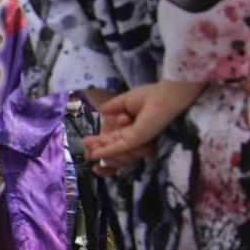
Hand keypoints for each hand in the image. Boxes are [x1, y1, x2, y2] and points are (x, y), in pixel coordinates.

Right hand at [85, 80, 205, 175]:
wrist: (163, 96)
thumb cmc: (149, 96)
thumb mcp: (124, 101)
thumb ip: (112, 107)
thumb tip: (99, 111)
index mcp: (129, 128)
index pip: (112, 142)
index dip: (100, 148)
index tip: (87, 148)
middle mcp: (131, 136)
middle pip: (112, 150)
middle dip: (97, 152)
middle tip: (86, 153)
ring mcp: (133, 140)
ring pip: (113, 152)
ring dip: (101, 148)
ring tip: (88, 142)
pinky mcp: (135, 140)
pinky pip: (118, 147)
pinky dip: (106, 151)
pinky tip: (95, 153)